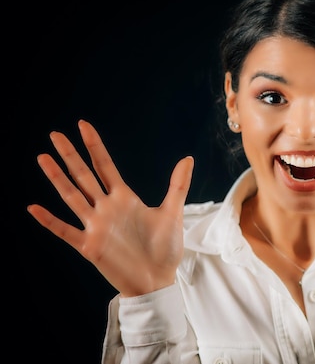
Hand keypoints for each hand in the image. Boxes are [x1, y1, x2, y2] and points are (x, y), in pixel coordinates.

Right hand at [27, 120, 193, 296]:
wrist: (159, 280)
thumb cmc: (165, 248)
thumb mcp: (173, 212)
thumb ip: (178, 185)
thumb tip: (188, 158)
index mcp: (124, 198)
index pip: (105, 166)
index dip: (94, 146)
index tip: (83, 125)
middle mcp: (106, 208)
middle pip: (84, 176)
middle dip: (70, 156)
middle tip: (55, 135)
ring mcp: (96, 226)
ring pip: (72, 197)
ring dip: (57, 179)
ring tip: (43, 158)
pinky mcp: (90, 246)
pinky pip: (66, 231)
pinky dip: (50, 221)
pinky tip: (34, 208)